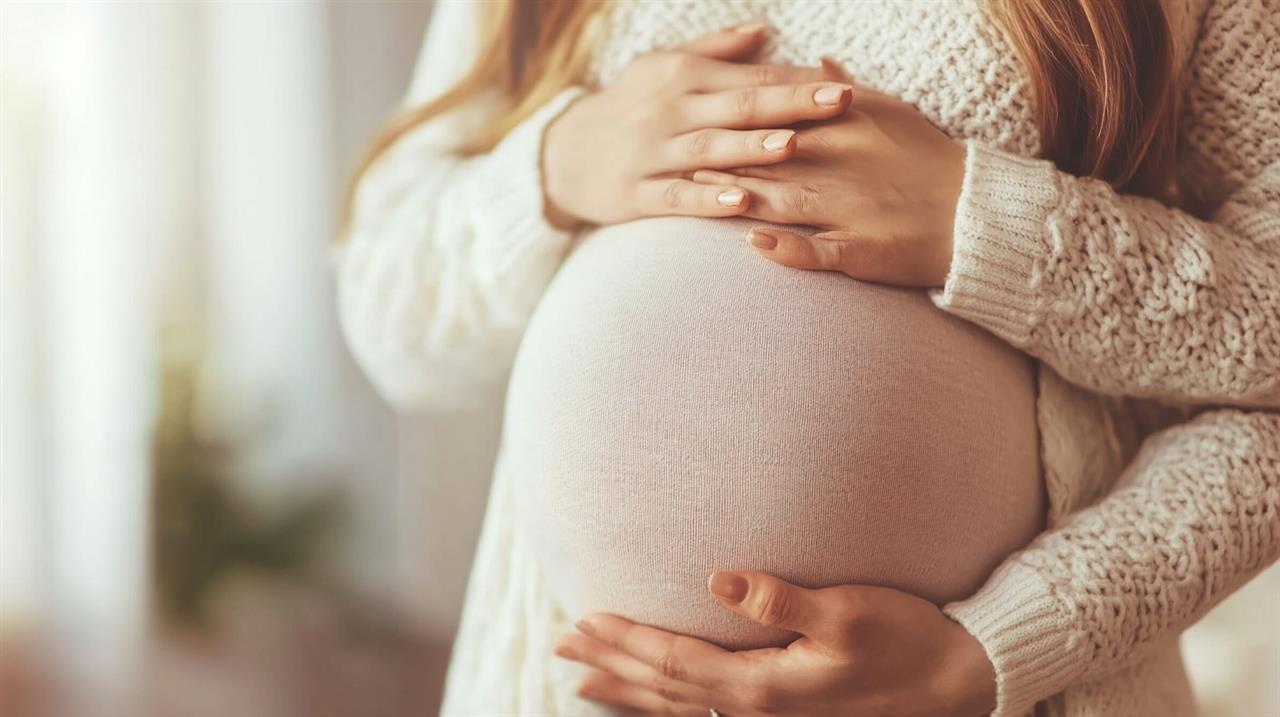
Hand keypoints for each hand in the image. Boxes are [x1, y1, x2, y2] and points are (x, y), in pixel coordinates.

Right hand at [542, 25, 853, 227]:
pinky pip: (675, 196)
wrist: (561, 155)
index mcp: (685, 78)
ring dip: (751, 147)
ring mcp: (652, 153)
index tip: (846, 81)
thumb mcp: (662, 67)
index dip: (800, 80)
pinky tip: (739, 203)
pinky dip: (706, 199)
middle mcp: (671, 110)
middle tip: (841, 101)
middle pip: (740, 106)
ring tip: (793, 145)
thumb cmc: (627, 107)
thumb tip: (765, 30)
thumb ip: (716, 50)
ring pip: (709, 149)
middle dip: (792, 103)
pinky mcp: (635, 193)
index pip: (753, 77)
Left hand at [553, 571, 996, 716]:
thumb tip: (718, 581)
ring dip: (626, 690)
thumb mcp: (849, 614)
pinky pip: (701, 712)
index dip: (623, 642)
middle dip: (608, 666)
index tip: (580, 621)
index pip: (670, 663)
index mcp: (761, 688)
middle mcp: (753, 712)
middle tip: (560, 647)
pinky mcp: (782, 712)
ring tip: (584, 683)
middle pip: (660, 689)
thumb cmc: (907, 643)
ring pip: (675, 708)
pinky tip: (653, 701)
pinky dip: (664, 705)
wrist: (960, 685)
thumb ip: (781, 601)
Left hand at [691, 61, 966, 286]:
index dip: (739, 119)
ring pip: (785, 201)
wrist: (976, 215)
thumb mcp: (892, 113)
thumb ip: (849, 91)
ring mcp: (851, 211)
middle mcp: (845, 166)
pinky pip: (818, 252)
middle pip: (771, 159)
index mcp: (848, 129)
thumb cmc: (929, 160)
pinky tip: (753, 244)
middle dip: (724, 157)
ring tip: (701, 193)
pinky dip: (785, 248)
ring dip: (739, 197)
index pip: (782, 119)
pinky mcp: (861, 252)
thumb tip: (818, 64)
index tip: (701, 116)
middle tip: (679, 156)